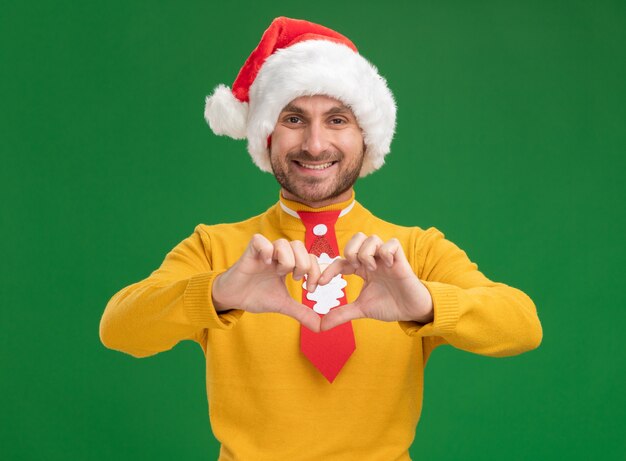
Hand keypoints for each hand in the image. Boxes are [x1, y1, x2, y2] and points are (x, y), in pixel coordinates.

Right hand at [211, 234, 321, 331]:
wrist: (233, 299)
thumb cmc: (257, 296)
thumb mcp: (283, 304)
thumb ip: (302, 312)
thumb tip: (320, 327)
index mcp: (288, 264)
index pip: (310, 257)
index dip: (316, 272)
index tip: (310, 289)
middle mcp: (278, 255)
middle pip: (299, 245)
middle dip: (303, 265)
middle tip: (296, 280)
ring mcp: (265, 252)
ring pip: (284, 243)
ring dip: (287, 260)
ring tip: (279, 273)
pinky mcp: (250, 252)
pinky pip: (260, 240)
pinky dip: (266, 251)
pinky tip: (266, 265)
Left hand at [318, 233, 433, 330]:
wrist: (412, 311)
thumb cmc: (389, 305)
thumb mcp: (361, 309)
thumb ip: (342, 314)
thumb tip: (322, 326)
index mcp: (362, 269)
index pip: (341, 260)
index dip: (328, 270)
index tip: (320, 284)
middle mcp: (373, 260)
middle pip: (357, 237)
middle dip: (350, 251)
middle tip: (354, 268)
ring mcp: (387, 258)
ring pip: (371, 238)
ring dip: (366, 253)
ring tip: (372, 269)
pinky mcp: (401, 259)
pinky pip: (391, 243)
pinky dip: (385, 253)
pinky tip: (388, 267)